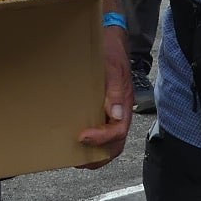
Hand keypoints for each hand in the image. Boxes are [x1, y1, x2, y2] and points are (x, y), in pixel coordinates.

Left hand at [79, 24, 131, 166]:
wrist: (111, 38)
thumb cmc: (111, 52)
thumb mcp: (113, 67)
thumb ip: (115, 90)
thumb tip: (115, 113)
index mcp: (124, 104)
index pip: (118, 132)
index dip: (101, 139)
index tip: (82, 136)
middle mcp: (120, 112)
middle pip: (116, 144)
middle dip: (99, 157)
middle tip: (79, 161)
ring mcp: (113, 111)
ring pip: (110, 142)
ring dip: (96, 153)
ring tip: (76, 157)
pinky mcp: (104, 108)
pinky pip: (102, 130)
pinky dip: (92, 142)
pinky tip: (77, 141)